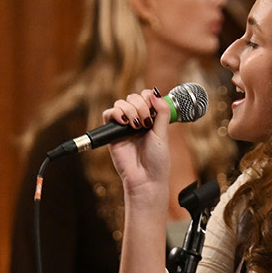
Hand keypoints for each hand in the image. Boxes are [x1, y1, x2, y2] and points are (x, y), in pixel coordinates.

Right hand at [104, 88, 172, 208]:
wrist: (146, 179)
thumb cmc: (157, 161)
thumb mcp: (163, 133)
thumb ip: (162, 112)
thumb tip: (156, 93)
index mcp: (150, 119)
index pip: (146, 97)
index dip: (149, 97)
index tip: (154, 109)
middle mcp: (136, 120)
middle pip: (133, 97)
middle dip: (141, 105)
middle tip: (146, 122)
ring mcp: (124, 126)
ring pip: (121, 103)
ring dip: (130, 110)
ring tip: (137, 126)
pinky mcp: (112, 134)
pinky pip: (108, 114)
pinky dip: (116, 113)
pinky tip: (125, 123)